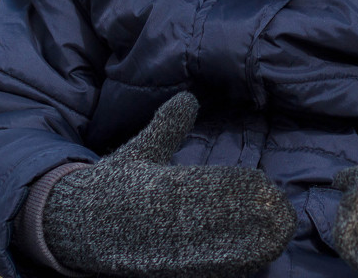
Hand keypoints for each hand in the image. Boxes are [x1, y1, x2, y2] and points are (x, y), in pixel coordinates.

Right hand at [43, 92, 295, 277]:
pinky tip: (257, 257)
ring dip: (253, 244)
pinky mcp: (166, 271)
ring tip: (280, 232)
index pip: (207, 187)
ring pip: (218, 251)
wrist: (74, 225)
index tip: (266, 185)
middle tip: (283, 211)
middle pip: (220, 221)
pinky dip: (235, 264)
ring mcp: (163, 251)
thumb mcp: (139, 151)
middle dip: (254, 217)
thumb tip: (188, 97)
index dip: (241, 188)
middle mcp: (161, 221)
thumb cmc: (114, 184)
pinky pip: (208, 271)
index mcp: (156, 187)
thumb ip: (167, 127)